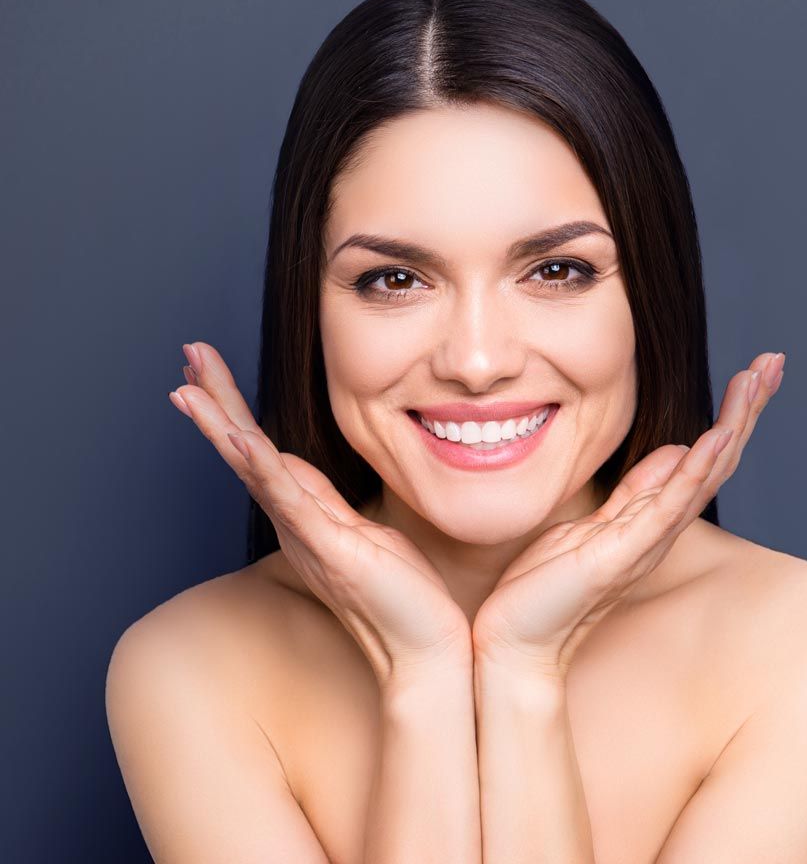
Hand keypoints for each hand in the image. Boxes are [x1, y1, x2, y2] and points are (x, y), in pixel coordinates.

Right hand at [168, 341, 471, 686]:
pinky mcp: (330, 549)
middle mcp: (296, 524)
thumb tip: (303, 471)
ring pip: (255, 470)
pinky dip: (260, 467)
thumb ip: (329, 504)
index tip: (210, 370)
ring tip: (189, 387)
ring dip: (222, 425)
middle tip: (189, 353)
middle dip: (217, 401)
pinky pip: (289, 501)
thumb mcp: (363, 532)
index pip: (262, 450)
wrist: (424, 646)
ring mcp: (308, 536)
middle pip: (246, 451)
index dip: (235, 410)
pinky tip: (237, 438)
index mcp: (304, 516)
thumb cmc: (401, 593)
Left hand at [471, 352, 785, 679]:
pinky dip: (695, 473)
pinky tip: (717, 438)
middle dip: (746, 410)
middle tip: (774, 361)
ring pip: (702, 476)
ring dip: (731, 426)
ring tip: (758, 381)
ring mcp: (643, 544)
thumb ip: (638, 491)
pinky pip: (666, 510)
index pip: (703, 458)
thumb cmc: (546, 586)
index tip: (754, 372)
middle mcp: (659, 530)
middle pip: (716, 461)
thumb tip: (675, 450)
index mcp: (651, 519)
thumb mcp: (595, 522)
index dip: (730, 415)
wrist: (514, 640)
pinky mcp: (618, 558)